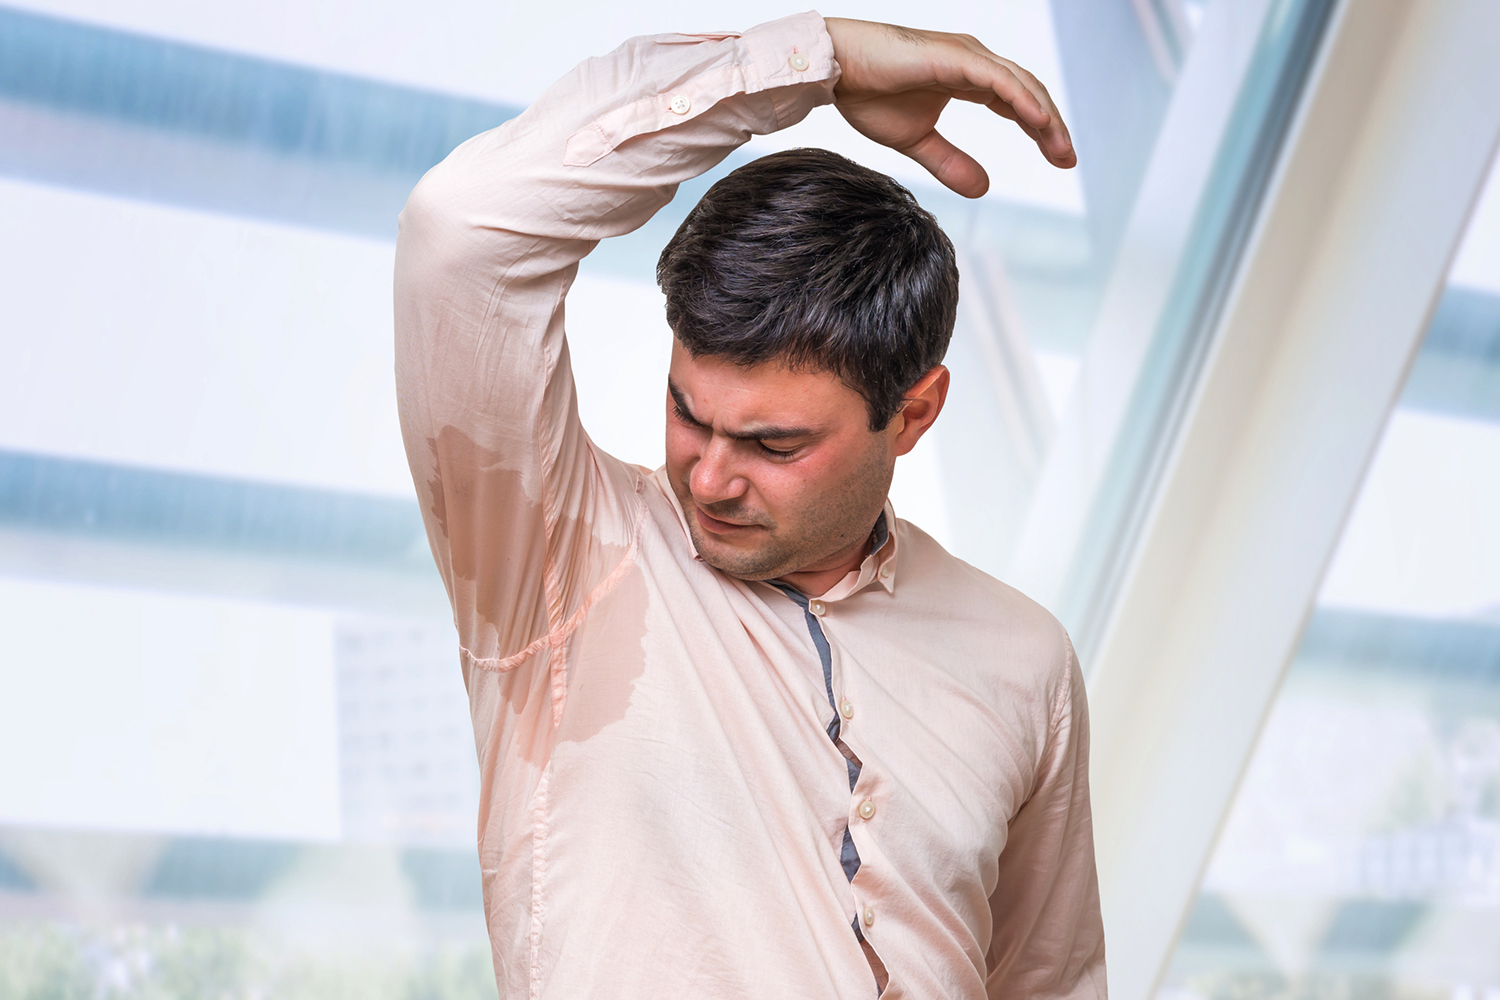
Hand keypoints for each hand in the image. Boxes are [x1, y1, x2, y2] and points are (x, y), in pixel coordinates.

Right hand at [824, 17, 1074, 198]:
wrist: (835, 70)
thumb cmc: (867, 94)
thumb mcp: (917, 141)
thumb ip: (950, 162)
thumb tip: (985, 189)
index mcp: (967, 78)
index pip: (1016, 103)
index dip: (1040, 130)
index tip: (1059, 158)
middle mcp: (974, 61)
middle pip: (1027, 93)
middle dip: (1051, 127)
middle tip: (1067, 159)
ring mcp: (966, 55)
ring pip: (1020, 85)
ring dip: (1045, 117)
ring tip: (1061, 148)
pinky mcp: (955, 56)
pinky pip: (999, 80)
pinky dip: (1022, 100)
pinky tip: (1039, 123)